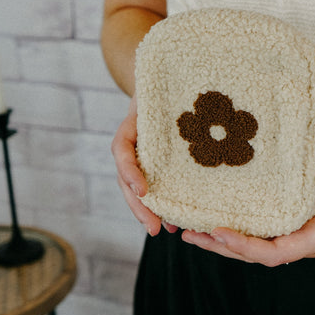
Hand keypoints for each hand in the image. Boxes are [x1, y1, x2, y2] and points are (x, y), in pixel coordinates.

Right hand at [111, 94, 177, 235]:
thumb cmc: (164, 85)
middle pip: (127, 180)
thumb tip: (191, 94)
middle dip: (139, 206)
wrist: (166, 85)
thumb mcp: (158, 89)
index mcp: (129, 127)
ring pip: (138, 189)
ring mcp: (140, 156)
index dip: (131, 172)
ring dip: (149, 212)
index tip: (143, 190)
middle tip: (155, 227)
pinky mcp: (155, 164)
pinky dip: (162, 206)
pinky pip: (154, 188)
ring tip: (165, 229)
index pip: (122, 151)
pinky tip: (174, 222)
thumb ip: (163, 94)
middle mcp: (131, 145)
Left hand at [181, 133, 314, 264]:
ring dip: (226, 243)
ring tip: (192, 230)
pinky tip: (226, 219)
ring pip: (259, 249)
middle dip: (220, 247)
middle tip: (184, 232)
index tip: (216, 231)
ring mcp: (304, 240)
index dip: (243, 245)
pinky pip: (268, 237)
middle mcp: (306, 244)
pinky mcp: (305, 231)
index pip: (274, 252)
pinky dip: (244, 233)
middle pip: (255, 256)